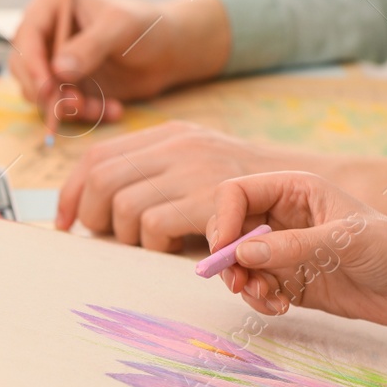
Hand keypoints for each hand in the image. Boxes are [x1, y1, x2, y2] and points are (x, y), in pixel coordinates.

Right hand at [8, 0, 230, 123]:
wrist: (168, 52)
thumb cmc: (147, 27)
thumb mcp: (120, 29)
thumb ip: (90, 46)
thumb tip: (59, 70)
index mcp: (51, 4)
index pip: (26, 36)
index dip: (31, 64)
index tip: (48, 88)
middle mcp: (46, 32)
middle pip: (24, 68)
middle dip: (47, 92)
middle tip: (74, 105)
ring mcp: (53, 60)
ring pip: (39, 93)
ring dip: (66, 107)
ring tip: (99, 109)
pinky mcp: (65, 85)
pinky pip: (60, 107)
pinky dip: (83, 114)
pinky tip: (112, 110)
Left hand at [55, 120, 329, 246]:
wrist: (321, 193)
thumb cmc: (259, 196)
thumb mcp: (206, 170)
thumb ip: (161, 177)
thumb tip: (100, 208)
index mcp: (173, 135)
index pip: (98, 155)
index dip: (72, 191)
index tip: (65, 222)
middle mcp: (180, 146)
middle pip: (102, 180)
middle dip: (91, 217)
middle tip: (103, 240)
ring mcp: (197, 171)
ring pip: (124, 206)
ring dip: (127, 236)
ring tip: (149, 246)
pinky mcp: (212, 200)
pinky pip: (153, 226)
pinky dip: (154, 246)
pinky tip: (172, 251)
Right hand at [207, 171, 386, 335]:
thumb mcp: (344, 241)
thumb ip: (291, 246)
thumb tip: (241, 255)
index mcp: (295, 191)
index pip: (237, 194)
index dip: (223, 219)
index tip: (226, 251)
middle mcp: (284, 218)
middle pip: (230, 230)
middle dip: (227, 258)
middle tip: (237, 283)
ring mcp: (285, 251)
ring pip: (238, 264)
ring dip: (242, 284)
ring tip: (266, 299)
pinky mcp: (290, 281)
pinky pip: (256, 289)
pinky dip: (258, 300)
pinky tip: (281, 308)